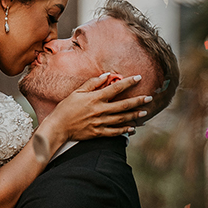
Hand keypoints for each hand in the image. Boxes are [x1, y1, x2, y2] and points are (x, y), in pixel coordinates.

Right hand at [34, 72, 151, 159]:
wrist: (58, 127)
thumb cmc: (66, 108)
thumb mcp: (77, 92)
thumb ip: (92, 83)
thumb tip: (107, 75)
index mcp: (95, 98)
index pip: (116, 88)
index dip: (129, 82)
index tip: (139, 78)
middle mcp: (100, 110)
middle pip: (124, 105)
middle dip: (138, 101)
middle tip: (149, 98)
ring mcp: (100, 122)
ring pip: (122, 118)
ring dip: (135, 115)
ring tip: (144, 112)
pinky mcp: (98, 133)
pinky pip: (115, 132)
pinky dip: (125, 130)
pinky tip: (132, 128)